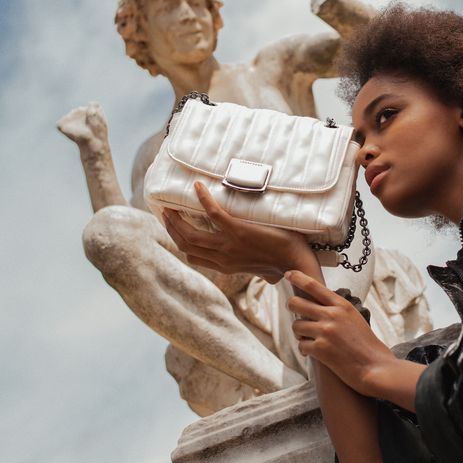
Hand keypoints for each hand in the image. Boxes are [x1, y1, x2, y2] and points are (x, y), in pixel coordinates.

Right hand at [163, 181, 315, 281]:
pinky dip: (203, 199)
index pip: (192, 256)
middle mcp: (222, 258)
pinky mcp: (238, 231)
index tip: (173, 226)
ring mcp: (228, 246)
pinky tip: (198, 186)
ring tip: (172, 204)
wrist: (297, 262)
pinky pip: (213, 214)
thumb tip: (268, 277)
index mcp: (226, 267)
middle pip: (186, 244)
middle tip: (166, 211)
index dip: (179, 240)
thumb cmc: (287, 265)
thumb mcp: (267, 274)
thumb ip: (262, 274)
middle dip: (172, 227)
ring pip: (191, 234)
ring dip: (178, 218)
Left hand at [286, 269, 398, 394]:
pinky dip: (305, 350)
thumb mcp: (355, 319)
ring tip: (310, 339)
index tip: (288, 274)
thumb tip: (317, 308)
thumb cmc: (367, 346)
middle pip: (296, 303)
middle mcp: (332, 315)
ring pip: (296, 326)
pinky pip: (301, 345)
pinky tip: (313, 353)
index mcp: (342, 305)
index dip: (298, 278)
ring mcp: (325, 331)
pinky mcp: (320, 349)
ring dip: (300, 333)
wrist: (376, 368)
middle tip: (297, 314)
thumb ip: (338, 311)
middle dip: (292, 308)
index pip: (314, 286)